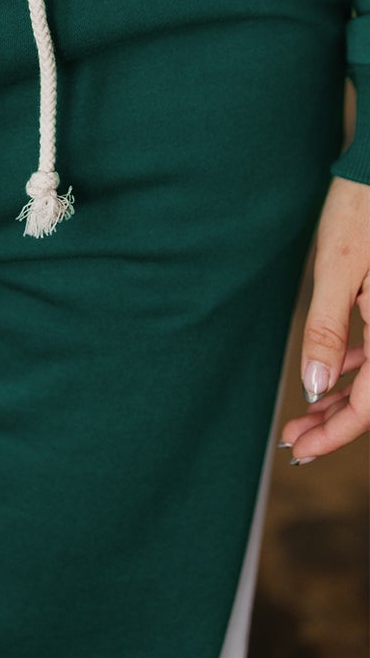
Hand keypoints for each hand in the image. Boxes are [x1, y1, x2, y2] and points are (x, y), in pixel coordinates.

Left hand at [278, 175, 369, 463]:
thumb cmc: (362, 210)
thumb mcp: (337, 268)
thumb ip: (326, 329)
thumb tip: (313, 385)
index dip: (337, 432)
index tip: (302, 447)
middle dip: (336, 421)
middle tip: (296, 440)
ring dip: (343, 397)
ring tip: (305, 415)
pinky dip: (356, 367)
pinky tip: (330, 374)